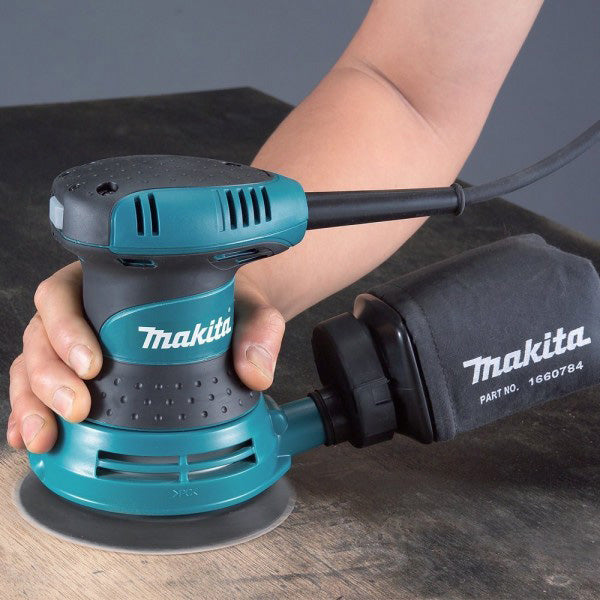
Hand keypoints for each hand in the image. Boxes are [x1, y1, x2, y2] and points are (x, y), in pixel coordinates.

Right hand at [7, 262, 284, 453]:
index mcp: (110, 283)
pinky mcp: (77, 376)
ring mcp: (76, 345)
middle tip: (78, 406)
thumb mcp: (244, 309)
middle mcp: (85, 311)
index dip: (66, 327)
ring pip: (34, 367)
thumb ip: (256, 330)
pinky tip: (32, 441)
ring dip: (33, 403)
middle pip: (42, 337)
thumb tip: (254, 372)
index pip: (66, 294)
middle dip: (49, 376)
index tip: (93, 363)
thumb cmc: (221, 305)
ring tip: (47, 436)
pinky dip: (30, 416)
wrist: (225, 318)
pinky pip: (41, 392)